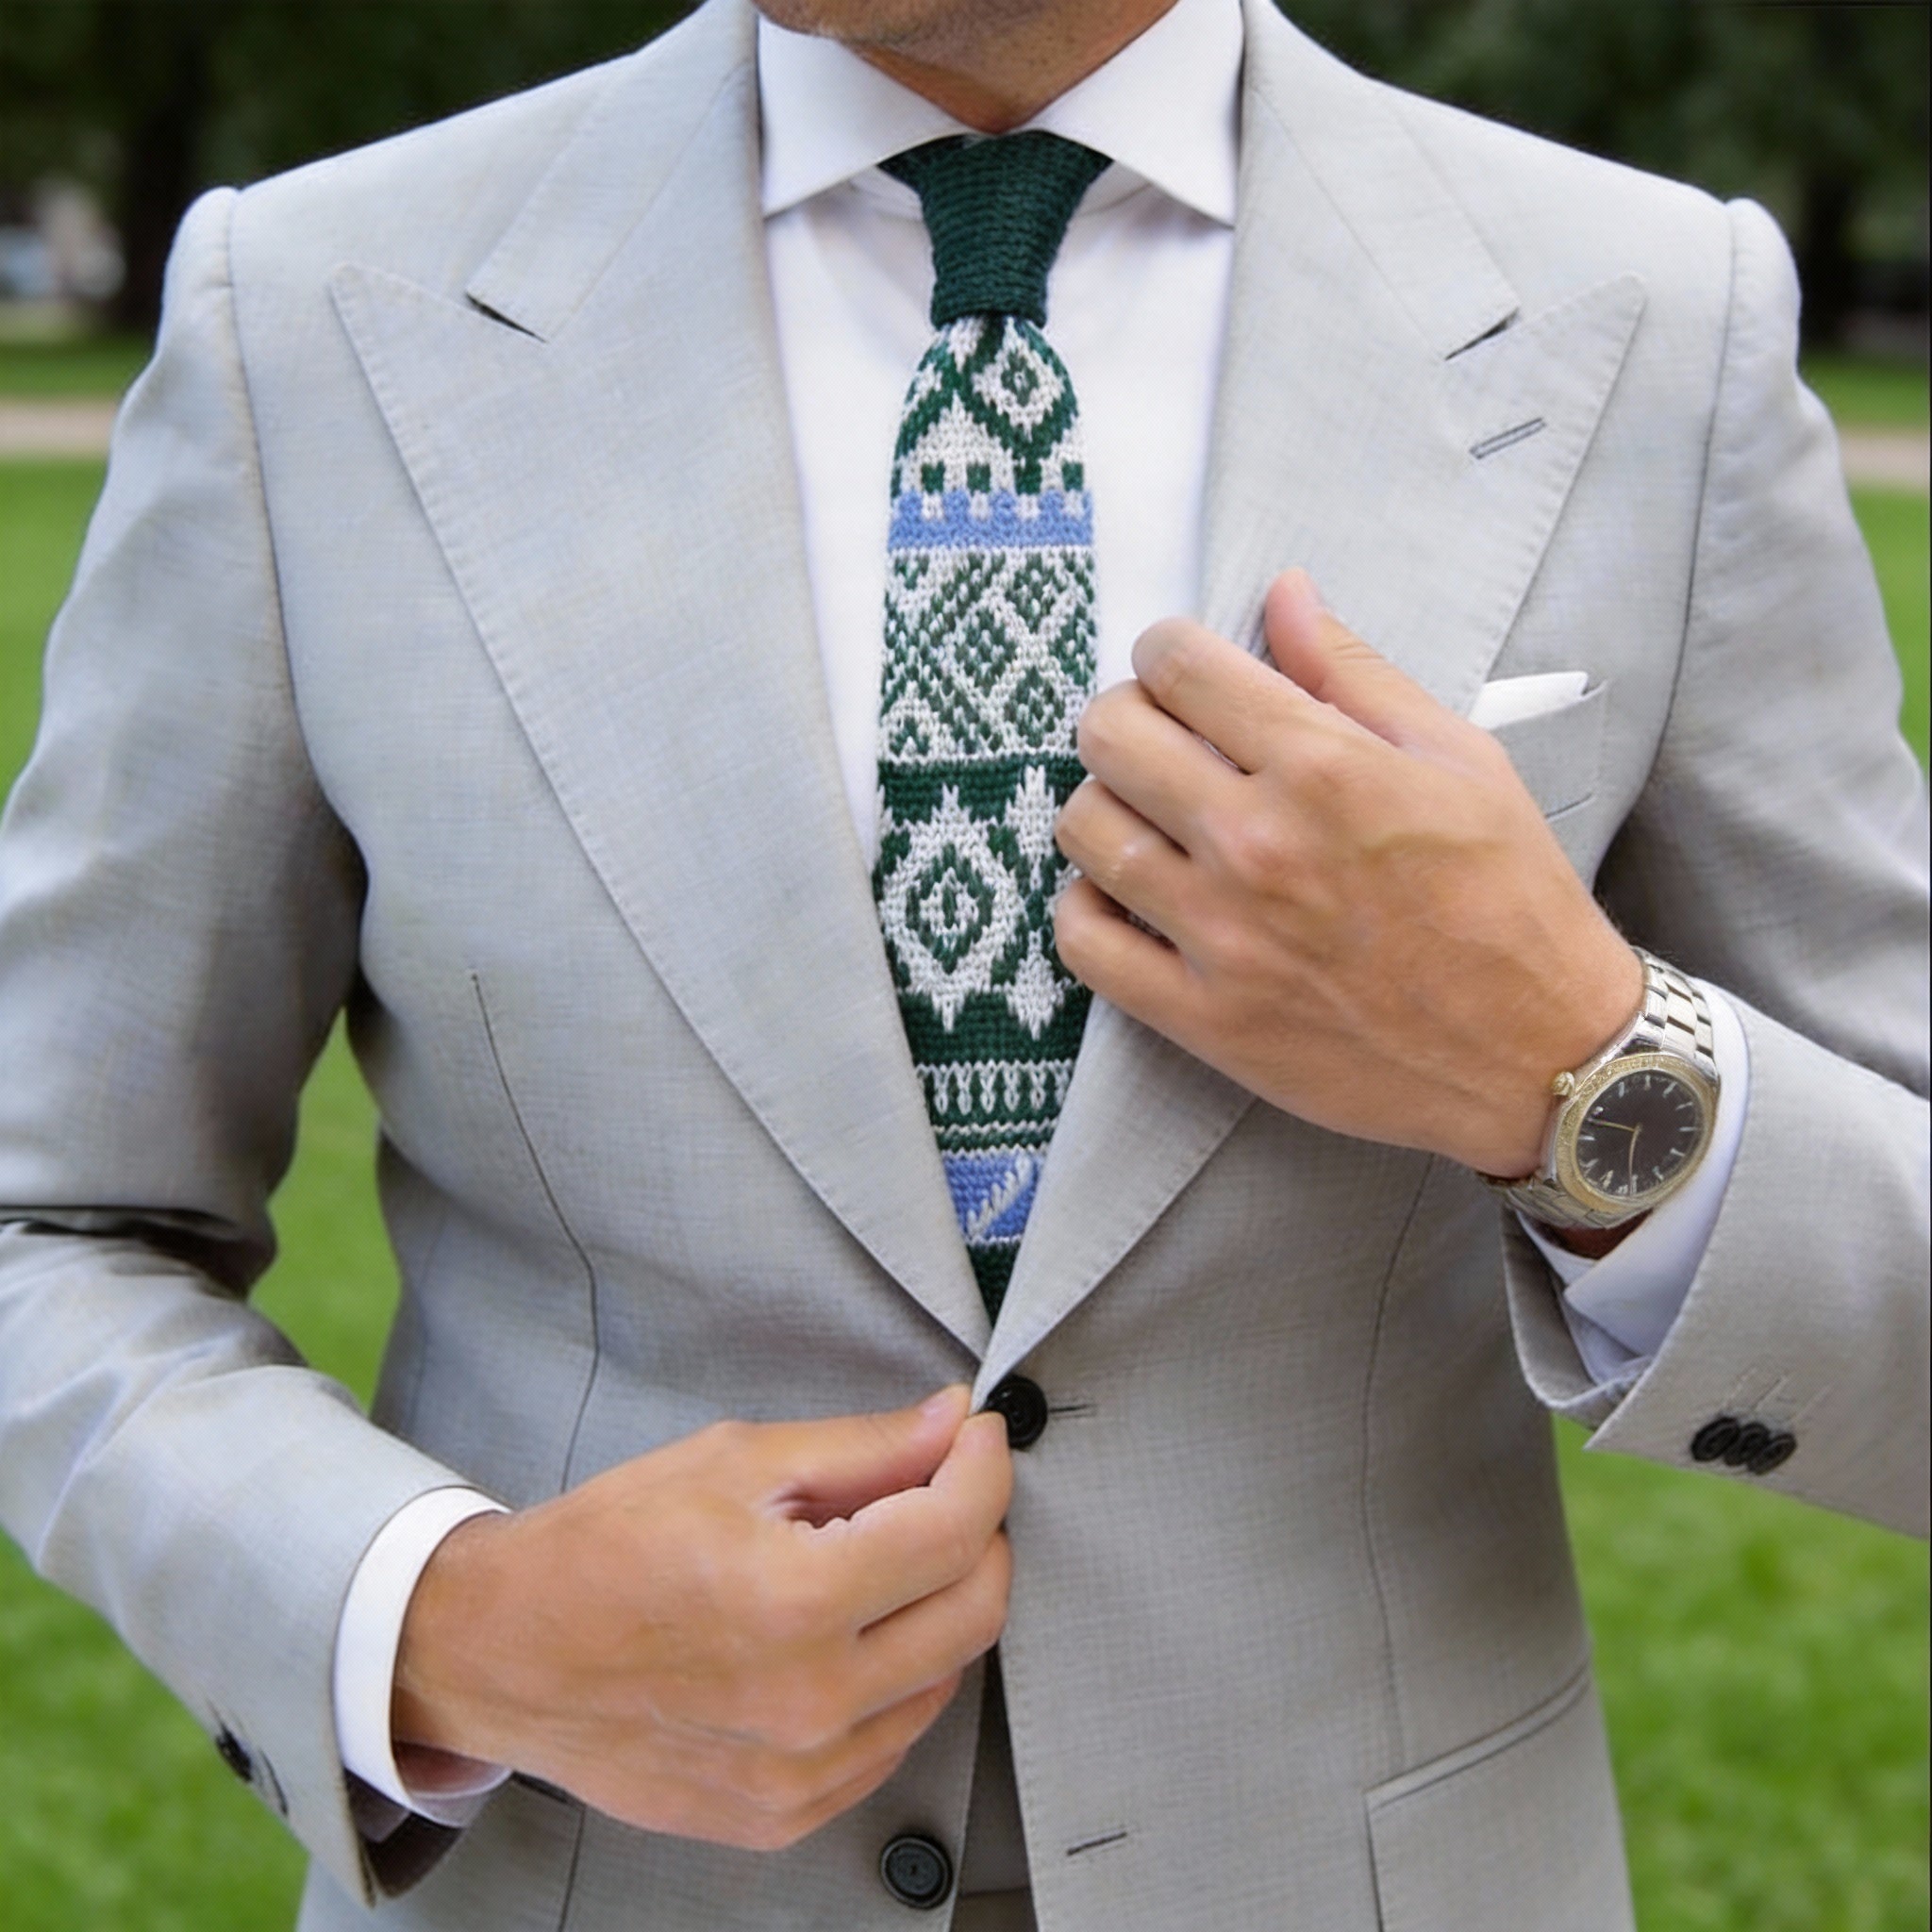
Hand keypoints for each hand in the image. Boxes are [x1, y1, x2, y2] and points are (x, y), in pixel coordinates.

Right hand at [392, 1387, 1011, 1850]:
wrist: (505, 1655)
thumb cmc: (604, 1549)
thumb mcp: (733, 1462)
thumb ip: (862, 1448)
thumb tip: (951, 1424)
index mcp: (795, 1600)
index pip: (956, 1529)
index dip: (984, 1466)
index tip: (977, 1437)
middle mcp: (810, 1701)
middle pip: (976, 1610)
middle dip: (978, 1532)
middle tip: (940, 1488)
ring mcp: (800, 1773)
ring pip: (945, 1677)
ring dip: (935, 1606)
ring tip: (870, 1561)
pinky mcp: (785, 1814)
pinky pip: (892, 1739)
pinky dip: (895, 1677)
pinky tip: (843, 1633)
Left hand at [1053, 570, 1641, 1177]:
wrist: (1539, 1053)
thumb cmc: (1509, 899)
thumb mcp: (1458, 759)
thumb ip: (1354, 672)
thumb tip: (1284, 592)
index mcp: (1322, 766)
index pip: (1177, 665)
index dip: (1168, 651)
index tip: (1185, 671)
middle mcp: (1257, 843)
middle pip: (1110, 735)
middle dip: (1127, 717)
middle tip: (1162, 739)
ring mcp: (1221, 935)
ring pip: (1085, 828)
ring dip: (1105, 806)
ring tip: (1149, 818)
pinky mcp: (1202, 1017)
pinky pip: (1084, 941)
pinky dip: (1089, 907)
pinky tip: (1130, 896)